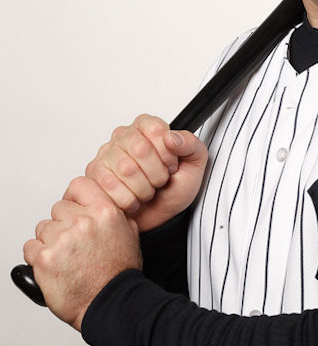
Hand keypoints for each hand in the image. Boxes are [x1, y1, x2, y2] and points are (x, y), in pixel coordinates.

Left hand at [23, 176, 140, 330]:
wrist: (108, 302)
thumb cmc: (119, 273)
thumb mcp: (130, 233)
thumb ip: (115, 214)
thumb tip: (103, 204)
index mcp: (104, 212)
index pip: (79, 186)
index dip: (74, 197)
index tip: (73, 207)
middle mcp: (82, 222)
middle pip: (59, 208)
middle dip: (63, 223)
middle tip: (73, 241)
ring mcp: (62, 239)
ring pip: (43, 228)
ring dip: (50, 240)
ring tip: (65, 256)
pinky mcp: (44, 259)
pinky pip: (30, 247)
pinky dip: (37, 256)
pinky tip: (53, 264)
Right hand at [85, 114, 207, 231]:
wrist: (160, 218)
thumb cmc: (174, 188)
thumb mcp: (194, 165)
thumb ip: (191, 145)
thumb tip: (172, 137)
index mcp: (147, 126)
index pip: (155, 129)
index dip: (167, 152)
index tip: (171, 164)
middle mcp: (124, 136)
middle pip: (140, 148)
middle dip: (156, 173)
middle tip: (160, 181)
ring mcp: (105, 155)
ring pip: (125, 169)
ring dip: (143, 188)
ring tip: (148, 191)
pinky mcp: (94, 176)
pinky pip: (110, 186)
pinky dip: (129, 199)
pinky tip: (134, 199)